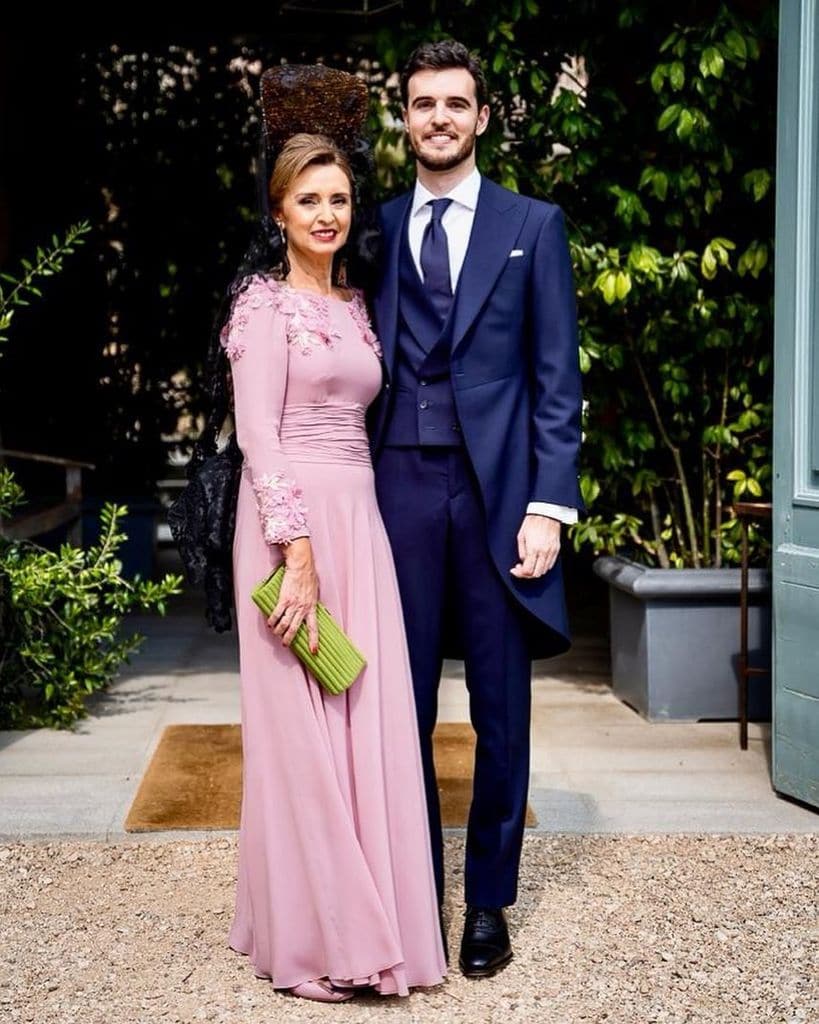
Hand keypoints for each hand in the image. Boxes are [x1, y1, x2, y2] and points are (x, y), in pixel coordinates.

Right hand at [267, 538, 318, 652]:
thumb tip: (308, 609)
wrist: (301, 566)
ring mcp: (293, 604)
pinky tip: (270, 624)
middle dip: (289, 639)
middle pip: (295, 629)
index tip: (313, 651)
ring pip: (284, 624)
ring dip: (279, 631)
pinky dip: (272, 620)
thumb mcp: (314, 592)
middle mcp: (303, 608)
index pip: (314, 628)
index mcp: (312, 607)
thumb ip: (311, 602)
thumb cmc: (309, 576)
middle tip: (285, 644)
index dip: (313, 640)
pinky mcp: (284, 598)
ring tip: (276, 633)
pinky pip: (276, 614)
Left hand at [510, 514, 560, 578]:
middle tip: (521, 568)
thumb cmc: (532, 522)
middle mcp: (544, 552)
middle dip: (527, 574)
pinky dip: (543, 566)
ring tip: (529, 564)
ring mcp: (552, 551)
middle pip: (536, 574)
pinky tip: (537, 560)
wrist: (546, 513)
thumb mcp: (521, 536)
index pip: (528, 570)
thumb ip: (522, 551)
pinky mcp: (557, 549)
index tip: (514, 570)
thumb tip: (523, 561)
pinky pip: (550, 564)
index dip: (519, 573)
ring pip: (544, 570)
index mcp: (533, 549)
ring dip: (535, 570)